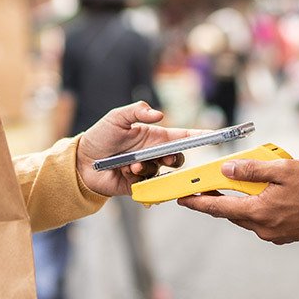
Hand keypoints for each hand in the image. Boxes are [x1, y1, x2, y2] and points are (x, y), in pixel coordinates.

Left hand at [75, 102, 200, 196]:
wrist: (82, 162)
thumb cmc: (101, 137)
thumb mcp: (117, 118)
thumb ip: (137, 112)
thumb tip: (159, 114)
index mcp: (155, 137)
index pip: (184, 136)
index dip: (201, 136)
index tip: (216, 136)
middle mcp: (155, 154)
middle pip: (178, 158)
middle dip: (175, 158)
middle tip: (167, 156)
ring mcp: (148, 170)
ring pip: (163, 173)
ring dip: (149, 168)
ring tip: (131, 164)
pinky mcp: (139, 186)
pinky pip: (149, 184)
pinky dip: (138, 177)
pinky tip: (125, 172)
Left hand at [177, 157, 298, 243]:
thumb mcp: (285, 170)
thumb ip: (252, 170)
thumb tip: (226, 170)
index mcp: (260, 213)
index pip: (219, 208)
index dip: (198, 202)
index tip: (182, 198)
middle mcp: (264, 228)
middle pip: (231, 213)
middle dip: (217, 200)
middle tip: (206, 185)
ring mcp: (276, 234)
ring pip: (247, 217)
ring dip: (239, 202)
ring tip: (236, 184)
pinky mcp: (287, 234)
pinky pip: (263, 220)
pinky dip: (256, 207)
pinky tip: (263, 193)